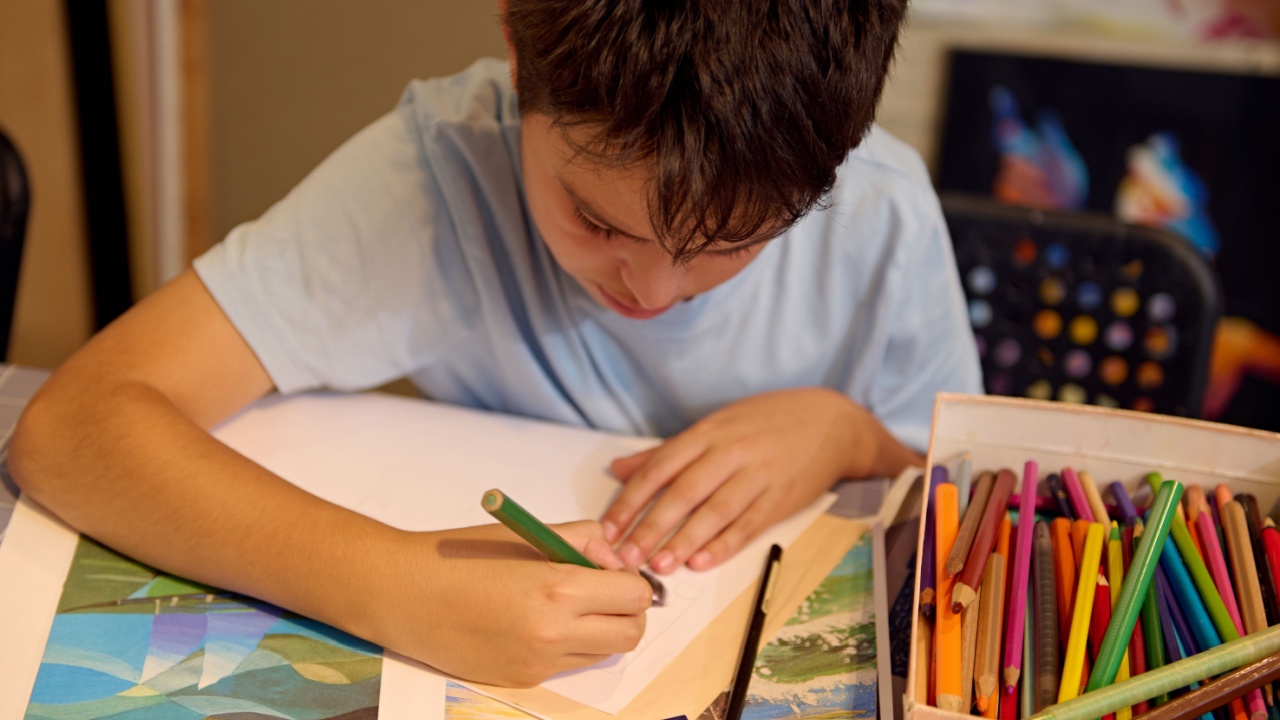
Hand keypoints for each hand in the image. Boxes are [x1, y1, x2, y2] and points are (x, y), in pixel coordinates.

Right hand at [381, 521, 651, 687]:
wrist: (403, 594)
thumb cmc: (462, 556)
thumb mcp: (528, 533)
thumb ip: (583, 540)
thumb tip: (614, 559)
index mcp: (559, 590)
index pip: (635, 595)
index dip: (629, 579)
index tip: (610, 569)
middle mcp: (553, 635)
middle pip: (631, 633)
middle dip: (626, 610)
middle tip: (603, 590)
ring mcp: (538, 663)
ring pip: (603, 652)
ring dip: (599, 629)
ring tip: (565, 604)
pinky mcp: (521, 680)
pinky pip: (568, 665)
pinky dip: (567, 645)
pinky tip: (535, 621)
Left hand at [600, 388, 919, 574]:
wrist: (832, 422)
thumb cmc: (767, 421)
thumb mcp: (716, 424)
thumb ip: (666, 450)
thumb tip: (619, 469)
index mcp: (709, 432)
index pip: (660, 467)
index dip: (631, 500)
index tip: (608, 527)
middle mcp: (731, 452)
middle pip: (683, 492)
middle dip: (651, 526)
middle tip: (625, 556)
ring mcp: (758, 475)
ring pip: (714, 511)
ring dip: (684, 541)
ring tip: (659, 565)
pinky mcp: (781, 498)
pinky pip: (748, 525)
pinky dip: (724, 545)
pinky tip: (702, 562)